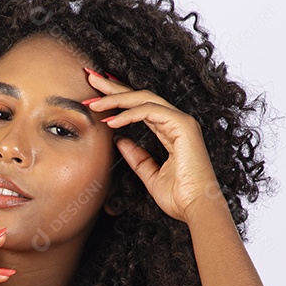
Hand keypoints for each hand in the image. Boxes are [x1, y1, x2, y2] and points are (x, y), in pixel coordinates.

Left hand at [84, 70, 225, 222]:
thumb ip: (137, 157)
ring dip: (115, 98)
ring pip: (143, 99)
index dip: (117, 99)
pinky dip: (128, 114)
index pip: (140, 107)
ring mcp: (182, 121)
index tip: (95, 97)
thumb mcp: (150, 175)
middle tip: (89, 77)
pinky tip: (111, 121)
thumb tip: (120, 141)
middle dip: (113, 88)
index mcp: (170, 131)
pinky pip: (150, 111)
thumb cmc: (179, 197)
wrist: (196, 208)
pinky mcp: (183, 125)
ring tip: (93, 103)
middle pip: (140, 96)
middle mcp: (176, 122)